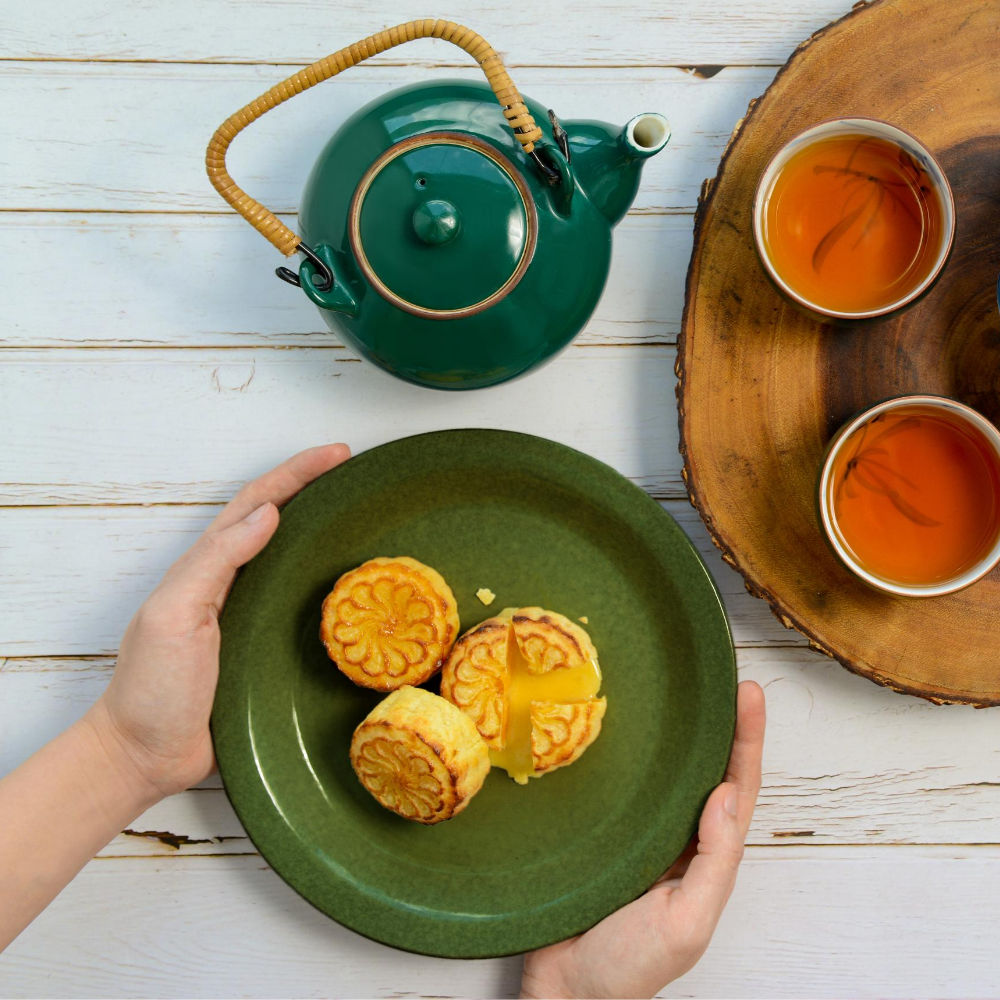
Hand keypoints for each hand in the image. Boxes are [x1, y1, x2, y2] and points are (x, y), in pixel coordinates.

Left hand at [84, 444, 349, 799]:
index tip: (338, 454)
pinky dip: (328, 587)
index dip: (296, 473)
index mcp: (207, 567)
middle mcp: (232, 583)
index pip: (257, 503)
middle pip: (279, 520)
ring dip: (325, 533)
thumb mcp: (175, 616)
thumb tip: (269, 514)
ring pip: (294, 561)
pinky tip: (355, 590)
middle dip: (316, 489)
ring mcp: (250, 615)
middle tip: (360, 474)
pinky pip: (304, 607)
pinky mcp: (267, 649)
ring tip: (365, 518)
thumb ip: (217, 562)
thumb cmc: (152, 687)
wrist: (146, 755)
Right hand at [520, 679, 765, 999]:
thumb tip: (725, 796)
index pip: (736, 789)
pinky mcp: (600, 831)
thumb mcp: (686, 922)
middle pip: (706, 771)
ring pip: (666, 775)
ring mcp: (638, 834)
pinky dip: (630, 756)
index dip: (747, 741)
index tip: (749, 694)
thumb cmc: (628, 966)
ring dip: (679, 734)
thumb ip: (713, 864)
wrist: (565, 990)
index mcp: (705, 860)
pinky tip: (619, 729)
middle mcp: (676, 839)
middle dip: (721, 725)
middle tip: (724, 677)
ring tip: (681, 690)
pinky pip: (621, 786)